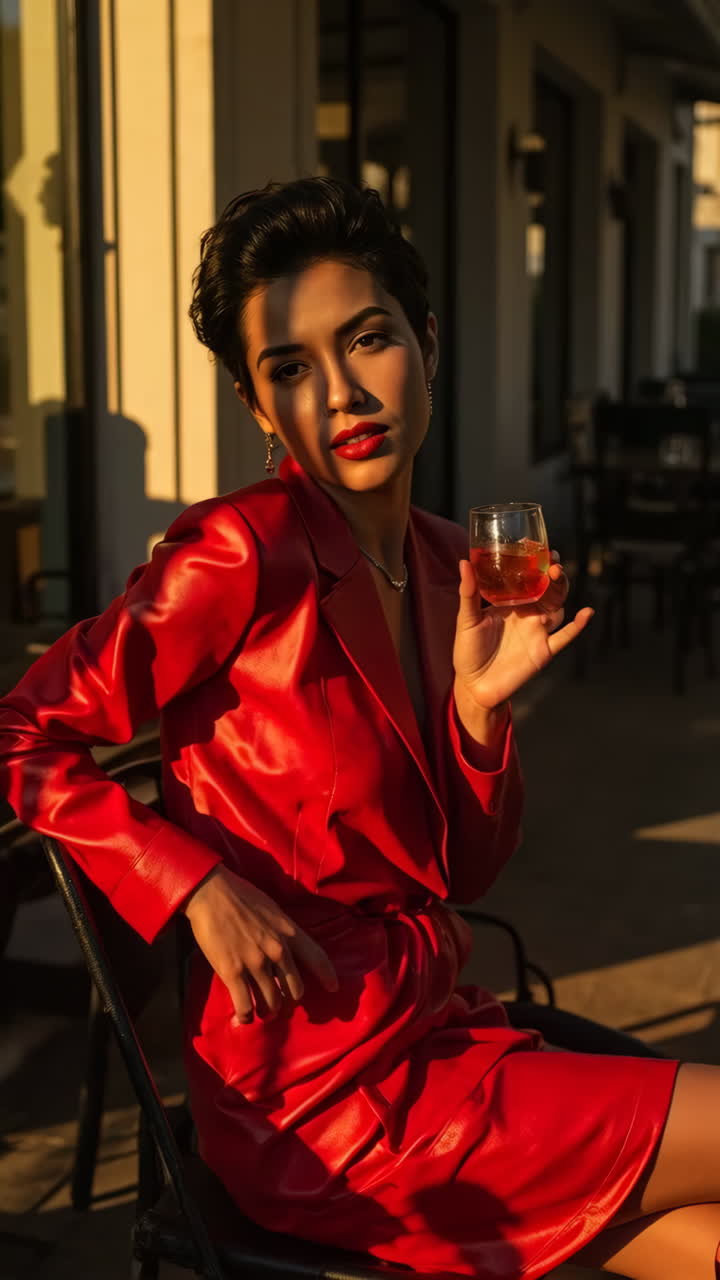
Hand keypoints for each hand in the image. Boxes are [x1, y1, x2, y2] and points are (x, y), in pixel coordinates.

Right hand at [183, 866, 338, 1022]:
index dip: (327, 976)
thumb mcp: (272, 910)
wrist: (211, 893)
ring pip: (271, 1002)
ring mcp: (255, 963)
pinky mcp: (232, 972)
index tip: (333, 988)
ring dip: (268, 1012)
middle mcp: (277, 950)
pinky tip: (244, 1017)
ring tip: (264, 1014)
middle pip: (294, 990)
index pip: (317, 957)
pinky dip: (246, 1016)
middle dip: (289, 1002)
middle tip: (281, 1005)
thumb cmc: (240, 895)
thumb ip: (281, 931)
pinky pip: (245, 1005)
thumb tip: (284, 948)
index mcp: (288, 932)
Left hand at [453, 552, 592, 712]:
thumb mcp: (466, 619)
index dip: (537, 564)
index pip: (529, 579)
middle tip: (552, 561)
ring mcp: (538, 632)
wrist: (474, 686)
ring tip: (557, 575)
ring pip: (558, 607)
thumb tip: (465, 562)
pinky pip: (565, 636)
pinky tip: (587, 612)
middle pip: (548, 590)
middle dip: (553, 574)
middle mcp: (527, 615)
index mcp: (511, 604)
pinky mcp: (544, 651)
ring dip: (561, 591)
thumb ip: (468, 593)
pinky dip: (578, 625)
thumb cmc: (467, 652)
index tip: (541, 548)